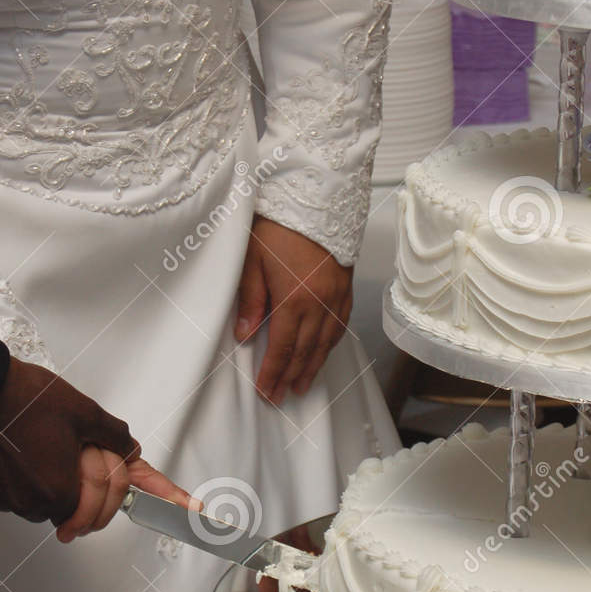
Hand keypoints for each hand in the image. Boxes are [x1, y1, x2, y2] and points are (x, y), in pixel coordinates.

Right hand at [0, 358, 193, 534]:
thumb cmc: (21, 398)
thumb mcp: (83, 412)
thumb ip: (114, 437)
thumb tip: (130, 449)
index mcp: (61, 490)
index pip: (103, 507)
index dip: (130, 499)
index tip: (177, 510)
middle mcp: (32, 503)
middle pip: (76, 508)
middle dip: (90, 487)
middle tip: (86, 454)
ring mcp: (4, 499)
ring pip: (46, 498)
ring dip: (57, 479)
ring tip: (49, 441)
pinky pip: (15, 490)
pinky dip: (26, 474)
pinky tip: (24, 446)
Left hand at [235, 216, 351, 405]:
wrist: (313, 195)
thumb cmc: (277, 224)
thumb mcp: (251, 260)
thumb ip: (250, 301)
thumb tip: (245, 336)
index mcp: (294, 299)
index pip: (282, 347)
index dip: (273, 373)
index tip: (266, 391)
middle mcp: (319, 302)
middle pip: (306, 350)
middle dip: (292, 376)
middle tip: (281, 397)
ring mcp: (336, 295)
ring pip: (326, 341)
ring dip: (313, 365)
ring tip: (302, 384)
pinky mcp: (345, 285)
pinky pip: (341, 323)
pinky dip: (331, 342)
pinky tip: (324, 351)